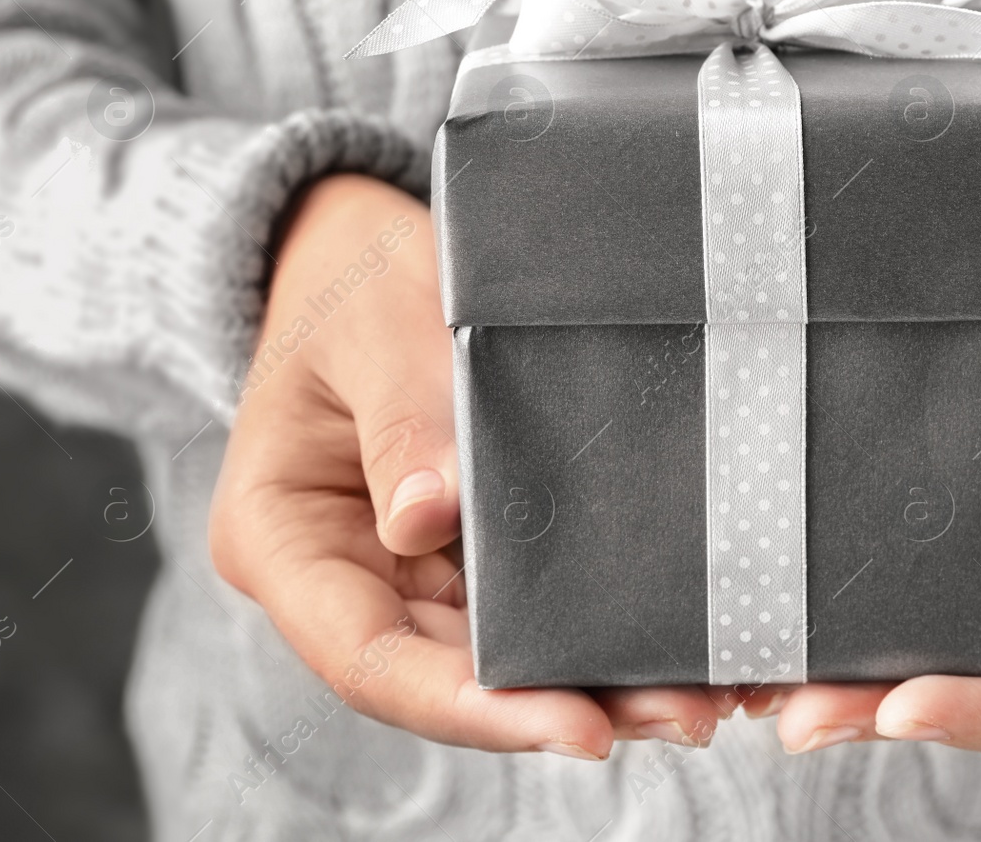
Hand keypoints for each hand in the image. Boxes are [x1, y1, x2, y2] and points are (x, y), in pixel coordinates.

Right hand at [208, 174, 728, 757]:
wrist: (360, 257)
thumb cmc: (352, 284)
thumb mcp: (370, 328)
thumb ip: (400, 419)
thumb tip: (426, 518)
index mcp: (279, 541)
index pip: (369, 659)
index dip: (471, 706)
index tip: (574, 724)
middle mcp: (342, 579)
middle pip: (446, 677)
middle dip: (558, 707)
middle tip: (680, 714)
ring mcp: (403, 572)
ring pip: (496, 658)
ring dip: (594, 682)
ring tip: (701, 696)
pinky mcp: (461, 553)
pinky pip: (527, 606)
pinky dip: (594, 629)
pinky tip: (675, 642)